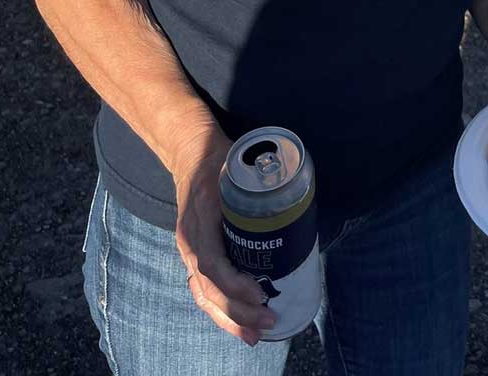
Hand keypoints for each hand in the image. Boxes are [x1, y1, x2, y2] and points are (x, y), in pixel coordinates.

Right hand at [171, 128, 276, 345]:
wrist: (190, 150)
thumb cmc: (221, 157)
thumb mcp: (238, 164)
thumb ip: (261, 178)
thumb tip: (298, 191)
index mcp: (199, 220)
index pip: (211, 263)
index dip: (234, 285)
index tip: (260, 295)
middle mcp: (190, 239)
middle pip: (207, 288)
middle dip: (236, 312)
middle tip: (268, 323)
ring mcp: (189, 248)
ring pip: (202, 294)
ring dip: (227, 319)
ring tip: (253, 336)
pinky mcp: (194, 251)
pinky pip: (202, 288)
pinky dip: (219, 309)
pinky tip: (238, 322)